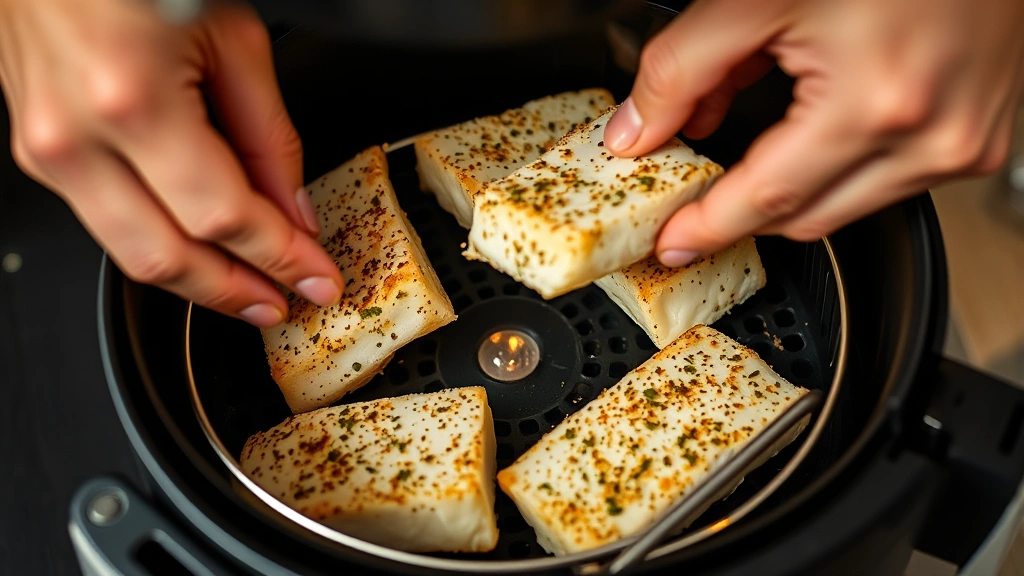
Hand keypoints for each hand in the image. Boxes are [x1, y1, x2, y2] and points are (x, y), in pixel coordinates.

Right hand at [0, 0, 342, 326]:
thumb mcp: (231, 35)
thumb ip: (268, 135)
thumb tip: (293, 210)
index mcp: (131, 101)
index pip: (224, 215)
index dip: (281, 256)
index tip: (318, 276)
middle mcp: (75, 136)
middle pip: (171, 256)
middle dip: (239, 292)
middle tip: (288, 300)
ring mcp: (46, 149)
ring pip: (133, 255)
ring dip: (202, 283)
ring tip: (254, 292)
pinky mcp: (37, 152)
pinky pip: (110, 223)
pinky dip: (164, 246)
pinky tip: (204, 251)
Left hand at [605, 0, 1023, 265]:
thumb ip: (683, 68)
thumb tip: (637, 133)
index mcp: (876, 101)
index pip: (768, 198)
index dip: (708, 226)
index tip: (670, 242)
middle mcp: (932, 136)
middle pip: (806, 217)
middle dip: (743, 209)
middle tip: (698, 193)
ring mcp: (962, 144)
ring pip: (845, 206)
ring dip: (792, 184)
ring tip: (768, 126)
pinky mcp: (978, 142)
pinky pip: (887, 183)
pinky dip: (838, 166)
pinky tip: (817, 124)